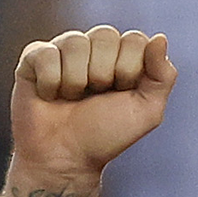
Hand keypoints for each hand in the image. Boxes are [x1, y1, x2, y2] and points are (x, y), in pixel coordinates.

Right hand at [9, 27, 172, 188]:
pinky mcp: (34, 57)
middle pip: (105, 35)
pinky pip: (47, 54)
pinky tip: (50, 96)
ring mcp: (62, 50)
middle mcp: (92, 47)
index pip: (134, 40)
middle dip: (104, 75)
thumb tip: (160, 38)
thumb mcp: (146, 112)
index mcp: (121, 55)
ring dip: (76, 81)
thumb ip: (163, 76)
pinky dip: (51, 83)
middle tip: (94, 97)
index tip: (120, 94)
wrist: (65, 160)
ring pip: (76, 43)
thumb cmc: (105, 136)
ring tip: (71, 99)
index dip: (129, 70)